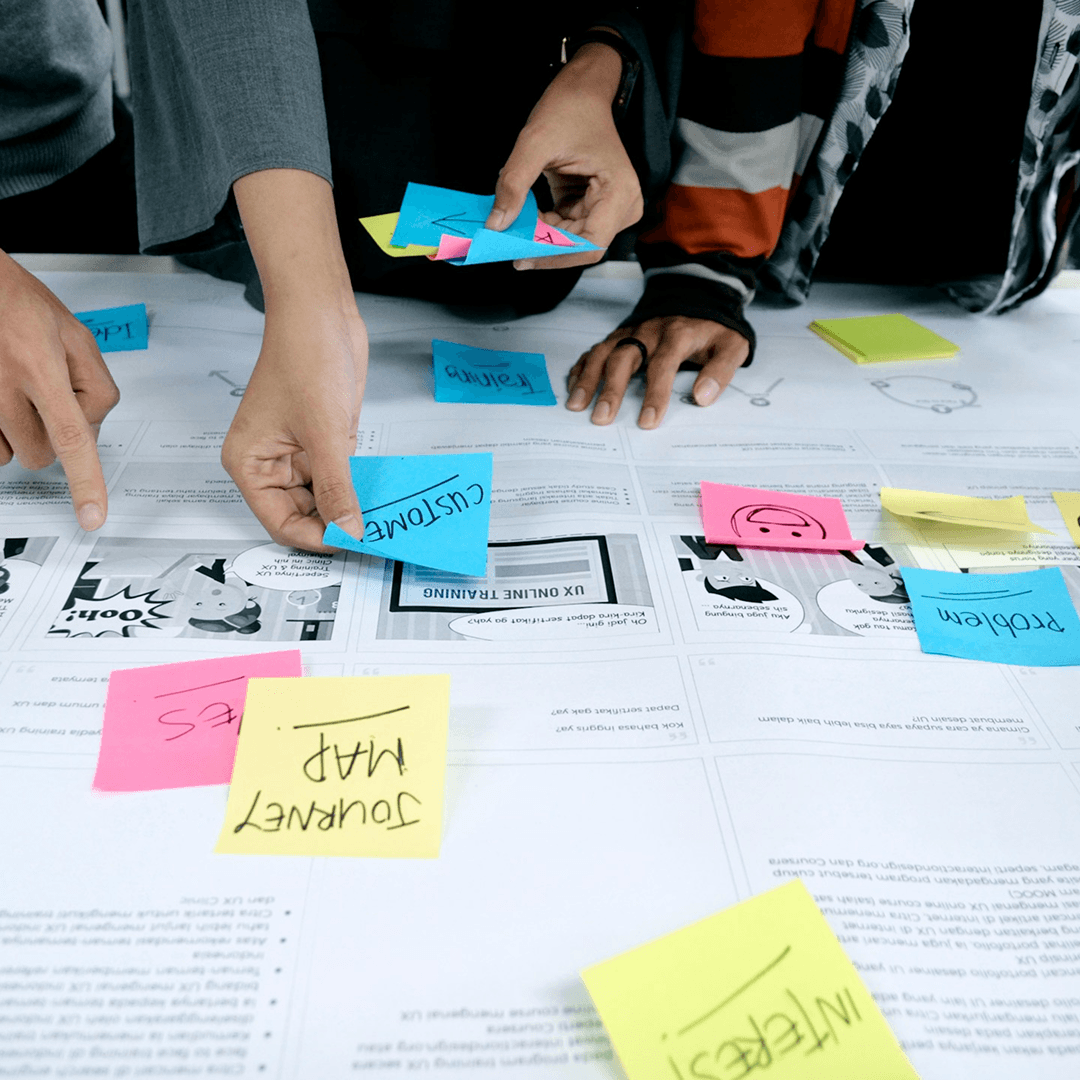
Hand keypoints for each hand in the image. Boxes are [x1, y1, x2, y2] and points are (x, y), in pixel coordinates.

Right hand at [0, 250, 117, 529]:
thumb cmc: (16, 301)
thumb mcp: (75, 335)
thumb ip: (94, 387)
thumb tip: (90, 430)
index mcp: (39, 366)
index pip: (70, 437)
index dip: (84, 482)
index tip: (92, 515)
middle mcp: (1, 385)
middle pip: (42, 453)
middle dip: (51, 438)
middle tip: (47, 399)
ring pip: (9, 453)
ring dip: (19, 435)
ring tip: (16, 390)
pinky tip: (1, 399)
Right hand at [222, 303, 367, 550]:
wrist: (322, 314)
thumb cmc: (304, 356)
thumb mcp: (324, 432)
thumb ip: (336, 487)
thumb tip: (347, 530)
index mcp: (250, 463)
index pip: (280, 522)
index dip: (314, 538)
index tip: (349, 544)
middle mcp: (271, 462)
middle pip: (302, 515)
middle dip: (334, 524)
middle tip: (371, 535)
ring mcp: (298, 453)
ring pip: (324, 498)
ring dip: (349, 507)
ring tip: (379, 518)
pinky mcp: (323, 441)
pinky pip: (339, 477)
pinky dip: (357, 487)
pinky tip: (379, 495)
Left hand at [485, 40, 642, 269]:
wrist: (583, 90)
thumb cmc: (570, 108)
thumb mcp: (534, 143)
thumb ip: (513, 184)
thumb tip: (496, 224)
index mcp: (619, 193)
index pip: (589, 245)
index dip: (554, 256)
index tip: (521, 257)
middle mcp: (622, 206)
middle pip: (580, 247)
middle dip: (544, 247)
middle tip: (507, 244)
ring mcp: (609, 209)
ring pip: (571, 242)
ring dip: (541, 237)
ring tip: (513, 224)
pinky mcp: (593, 208)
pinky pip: (566, 230)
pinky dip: (543, 227)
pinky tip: (524, 216)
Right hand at [567, 317, 749, 427]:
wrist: (700, 294)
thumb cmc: (713, 328)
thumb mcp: (733, 345)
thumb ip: (721, 371)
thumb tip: (703, 397)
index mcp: (677, 334)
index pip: (662, 365)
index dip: (655, 394)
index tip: (648, 422)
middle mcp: (649, 331)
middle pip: (624, 358)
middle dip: (610, 390)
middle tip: (602, 418)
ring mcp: (630, 332)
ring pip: (603, 352)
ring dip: (588, 379)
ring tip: (576, 405)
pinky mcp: (620, 335)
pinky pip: (596, 349)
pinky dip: (582, 368)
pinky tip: (573, 388)